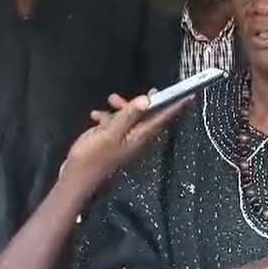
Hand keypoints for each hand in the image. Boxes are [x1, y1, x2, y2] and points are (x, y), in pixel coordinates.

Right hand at [58, 93, 191, 190]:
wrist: (76, 180)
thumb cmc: (93, 157)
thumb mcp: (110, 132)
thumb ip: (129, 115)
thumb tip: (149, 99)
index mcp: (141, 136)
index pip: (164, 117)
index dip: (177, 105)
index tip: (191, 94)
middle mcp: (138, 139)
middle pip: (150, 116)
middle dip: (147, 102)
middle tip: (150, 88)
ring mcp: (127, 142)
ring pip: (132, 119)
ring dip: (124, 108)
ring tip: (110, 99)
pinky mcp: (115, 144)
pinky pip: (118, 126)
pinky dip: (110, 119)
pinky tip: (96, 116)